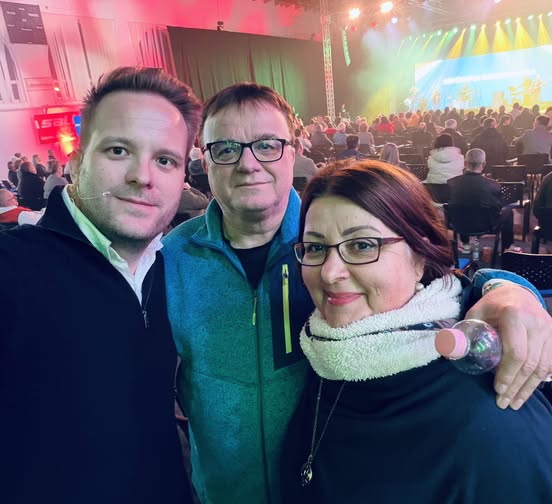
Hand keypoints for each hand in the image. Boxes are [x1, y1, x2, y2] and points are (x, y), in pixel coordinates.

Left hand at [466, 284, 551, 409]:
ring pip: (542, 367)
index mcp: (514, 315)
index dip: (507, 373)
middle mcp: (536, 323)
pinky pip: (551, 363)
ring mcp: (549, 330)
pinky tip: (527, 391)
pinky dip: (539, 380)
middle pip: (530, 363)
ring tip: (514, 403)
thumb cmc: (492, 305)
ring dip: (528, 388)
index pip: (516, 352)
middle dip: (516, 386)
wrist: (517, 292)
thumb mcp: (475, 312)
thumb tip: (449, 351)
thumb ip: (466, 331)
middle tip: (503, 403)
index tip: (497, 388)